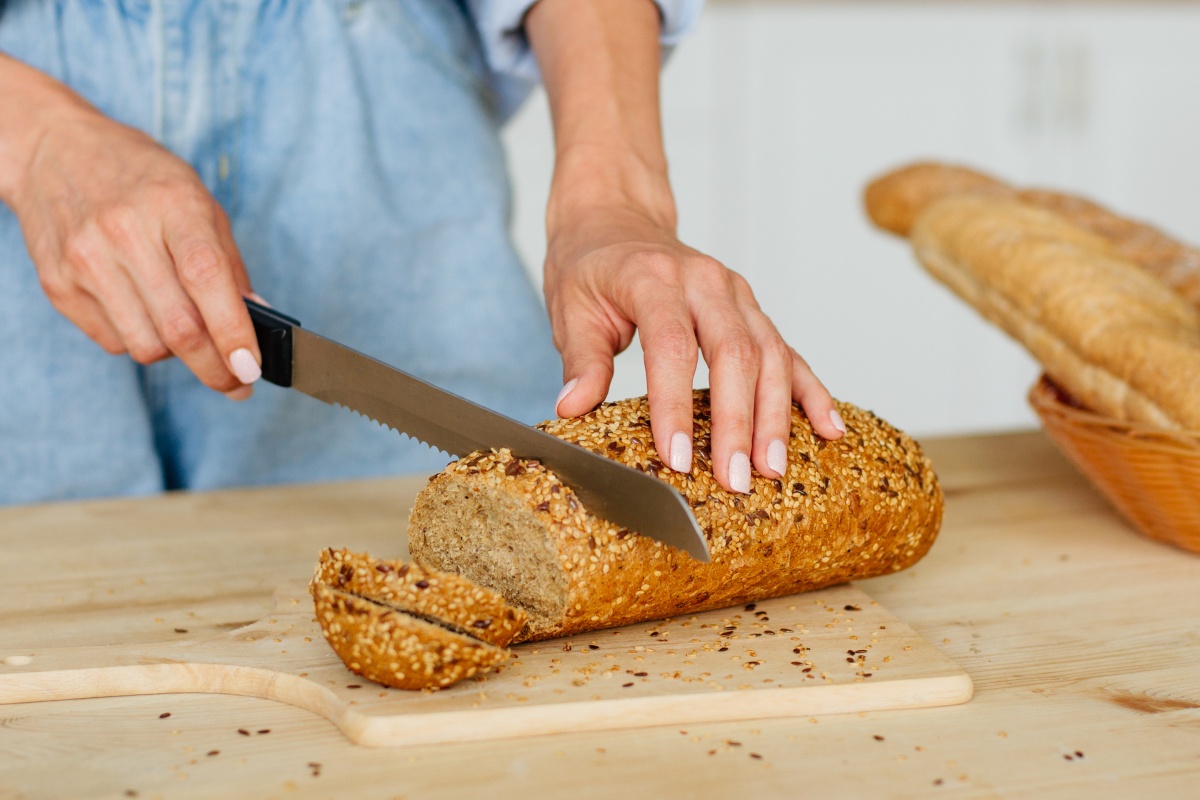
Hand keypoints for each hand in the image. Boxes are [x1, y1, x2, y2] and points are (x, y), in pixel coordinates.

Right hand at [0, 56, 261, 398]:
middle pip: (178, 327)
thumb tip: (256, 319)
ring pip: (146, 346)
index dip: (233, 332)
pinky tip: (146, 315)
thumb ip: (229, 262)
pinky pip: (113, 342)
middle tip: (237, 383)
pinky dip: (140, 341)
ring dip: (177, 356)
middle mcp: (123, 232)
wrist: (53, 151)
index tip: (252, 369)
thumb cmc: (140, 177)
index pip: (206, 279)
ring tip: (188, 335)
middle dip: (215, 369)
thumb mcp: (198, 200)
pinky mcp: (58, 285)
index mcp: (171, 204)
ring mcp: (84, 260)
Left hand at [544, 202, 844, 493]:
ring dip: (776, 415)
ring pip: (769, 353)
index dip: (676, 405)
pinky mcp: (751, 308)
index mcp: (652, 277)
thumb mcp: (569, 308)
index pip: (672, 345)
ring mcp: (734, 292)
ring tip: (773, 468)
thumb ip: (580, 359)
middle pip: (734, 352)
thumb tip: (573, 408)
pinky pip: (787, 350)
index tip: (679, 457)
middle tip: (736, 478)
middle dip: (738, 421)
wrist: (616, 217)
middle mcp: (703, 280)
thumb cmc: (589, 265)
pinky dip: (810, 389)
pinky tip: (828, 427)